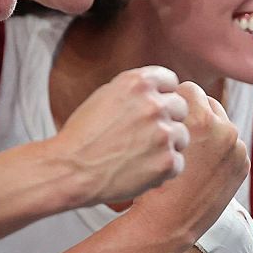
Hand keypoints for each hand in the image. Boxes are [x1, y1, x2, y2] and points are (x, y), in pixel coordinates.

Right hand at [50, 65, 190, 205]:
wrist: (71, 170)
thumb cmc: (83, 135)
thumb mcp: (106, 96)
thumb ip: (135, 90)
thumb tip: (159, 90)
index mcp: (138, 82)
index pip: (170, 81)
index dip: (162, 96)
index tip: (151, 110)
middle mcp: (154, 104)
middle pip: (180, 107)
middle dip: (167, 120)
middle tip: (145, 136)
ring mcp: (163, 133)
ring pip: (182, 136)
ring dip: (166, 145)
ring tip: (140, 155)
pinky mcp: (167, 161)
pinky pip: (177, 163)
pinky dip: (162, 169)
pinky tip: (141, 170)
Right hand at [128, 82, 248, 245]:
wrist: (167, 222)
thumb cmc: (150, 179)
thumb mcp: (156, 136)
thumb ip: (170, 112)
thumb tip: (176, 94)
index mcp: (200, 118)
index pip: (189, 88)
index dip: (176, 101)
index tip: (168, 115)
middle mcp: (224, 129)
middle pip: (209, 103)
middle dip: (195, 113)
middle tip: (179, 133)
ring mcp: (237, 148)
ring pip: (222, 124)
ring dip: (209, 131)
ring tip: (190, 152)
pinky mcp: (242, 165)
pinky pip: (231, 145)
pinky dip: (219, 150)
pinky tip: (201, 166)